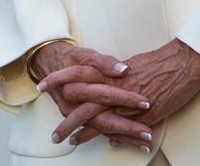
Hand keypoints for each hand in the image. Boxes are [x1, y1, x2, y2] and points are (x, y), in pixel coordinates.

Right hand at [31, 42, 152, 151]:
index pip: (105, 95)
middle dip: (127, 128)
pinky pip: (99, 131)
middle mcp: (75, 107)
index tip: (145, 103)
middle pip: (104, 120)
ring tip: (143, 144)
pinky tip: (130, 143)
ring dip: (124, 138)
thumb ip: (104, 62)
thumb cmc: (73, 59)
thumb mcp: (87, 55)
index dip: (126, 99)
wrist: (52, 65)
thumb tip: (123, 69)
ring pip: (102, 129)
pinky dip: (116, 137)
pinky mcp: (81, 120)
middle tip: (147, 134)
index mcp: (77, 88)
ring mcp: (77, 117)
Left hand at [63, 39, 199, 149]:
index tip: (45, 84)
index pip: (78, 75)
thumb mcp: (135, 64)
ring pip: (99, 120)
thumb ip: (119, 75)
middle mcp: (117, 87)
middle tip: (53, 133)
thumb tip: (111, 80)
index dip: (60, 80)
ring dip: (85, 133)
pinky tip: (107, 143)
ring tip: (72, 142)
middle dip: (67, 120)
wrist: (187, 60)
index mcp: (113, 72)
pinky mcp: (144, 113)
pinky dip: (114, 136)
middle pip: (83, 105)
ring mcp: (129, 102)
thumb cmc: (164, 60)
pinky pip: (124, 127)